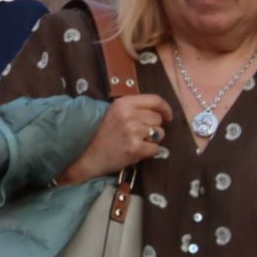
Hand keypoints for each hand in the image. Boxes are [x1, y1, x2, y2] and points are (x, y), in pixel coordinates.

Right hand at [59, 93, 174, 182]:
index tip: (167, 116)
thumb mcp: (114, 113)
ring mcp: (133, 132)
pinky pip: (156, 148)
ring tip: (138, 142)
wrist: (89, 156)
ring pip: (160, 133)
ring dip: (153, 139)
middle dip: (154, 126)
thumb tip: (159, 110)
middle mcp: (129, 115)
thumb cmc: (102, 134)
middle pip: (158, 118)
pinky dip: (149, 151)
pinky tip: (137, 151)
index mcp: (123, 103)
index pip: (155, 100)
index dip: (165, 108)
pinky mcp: (136, 148)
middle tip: (142, 133)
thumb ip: (133, 108)